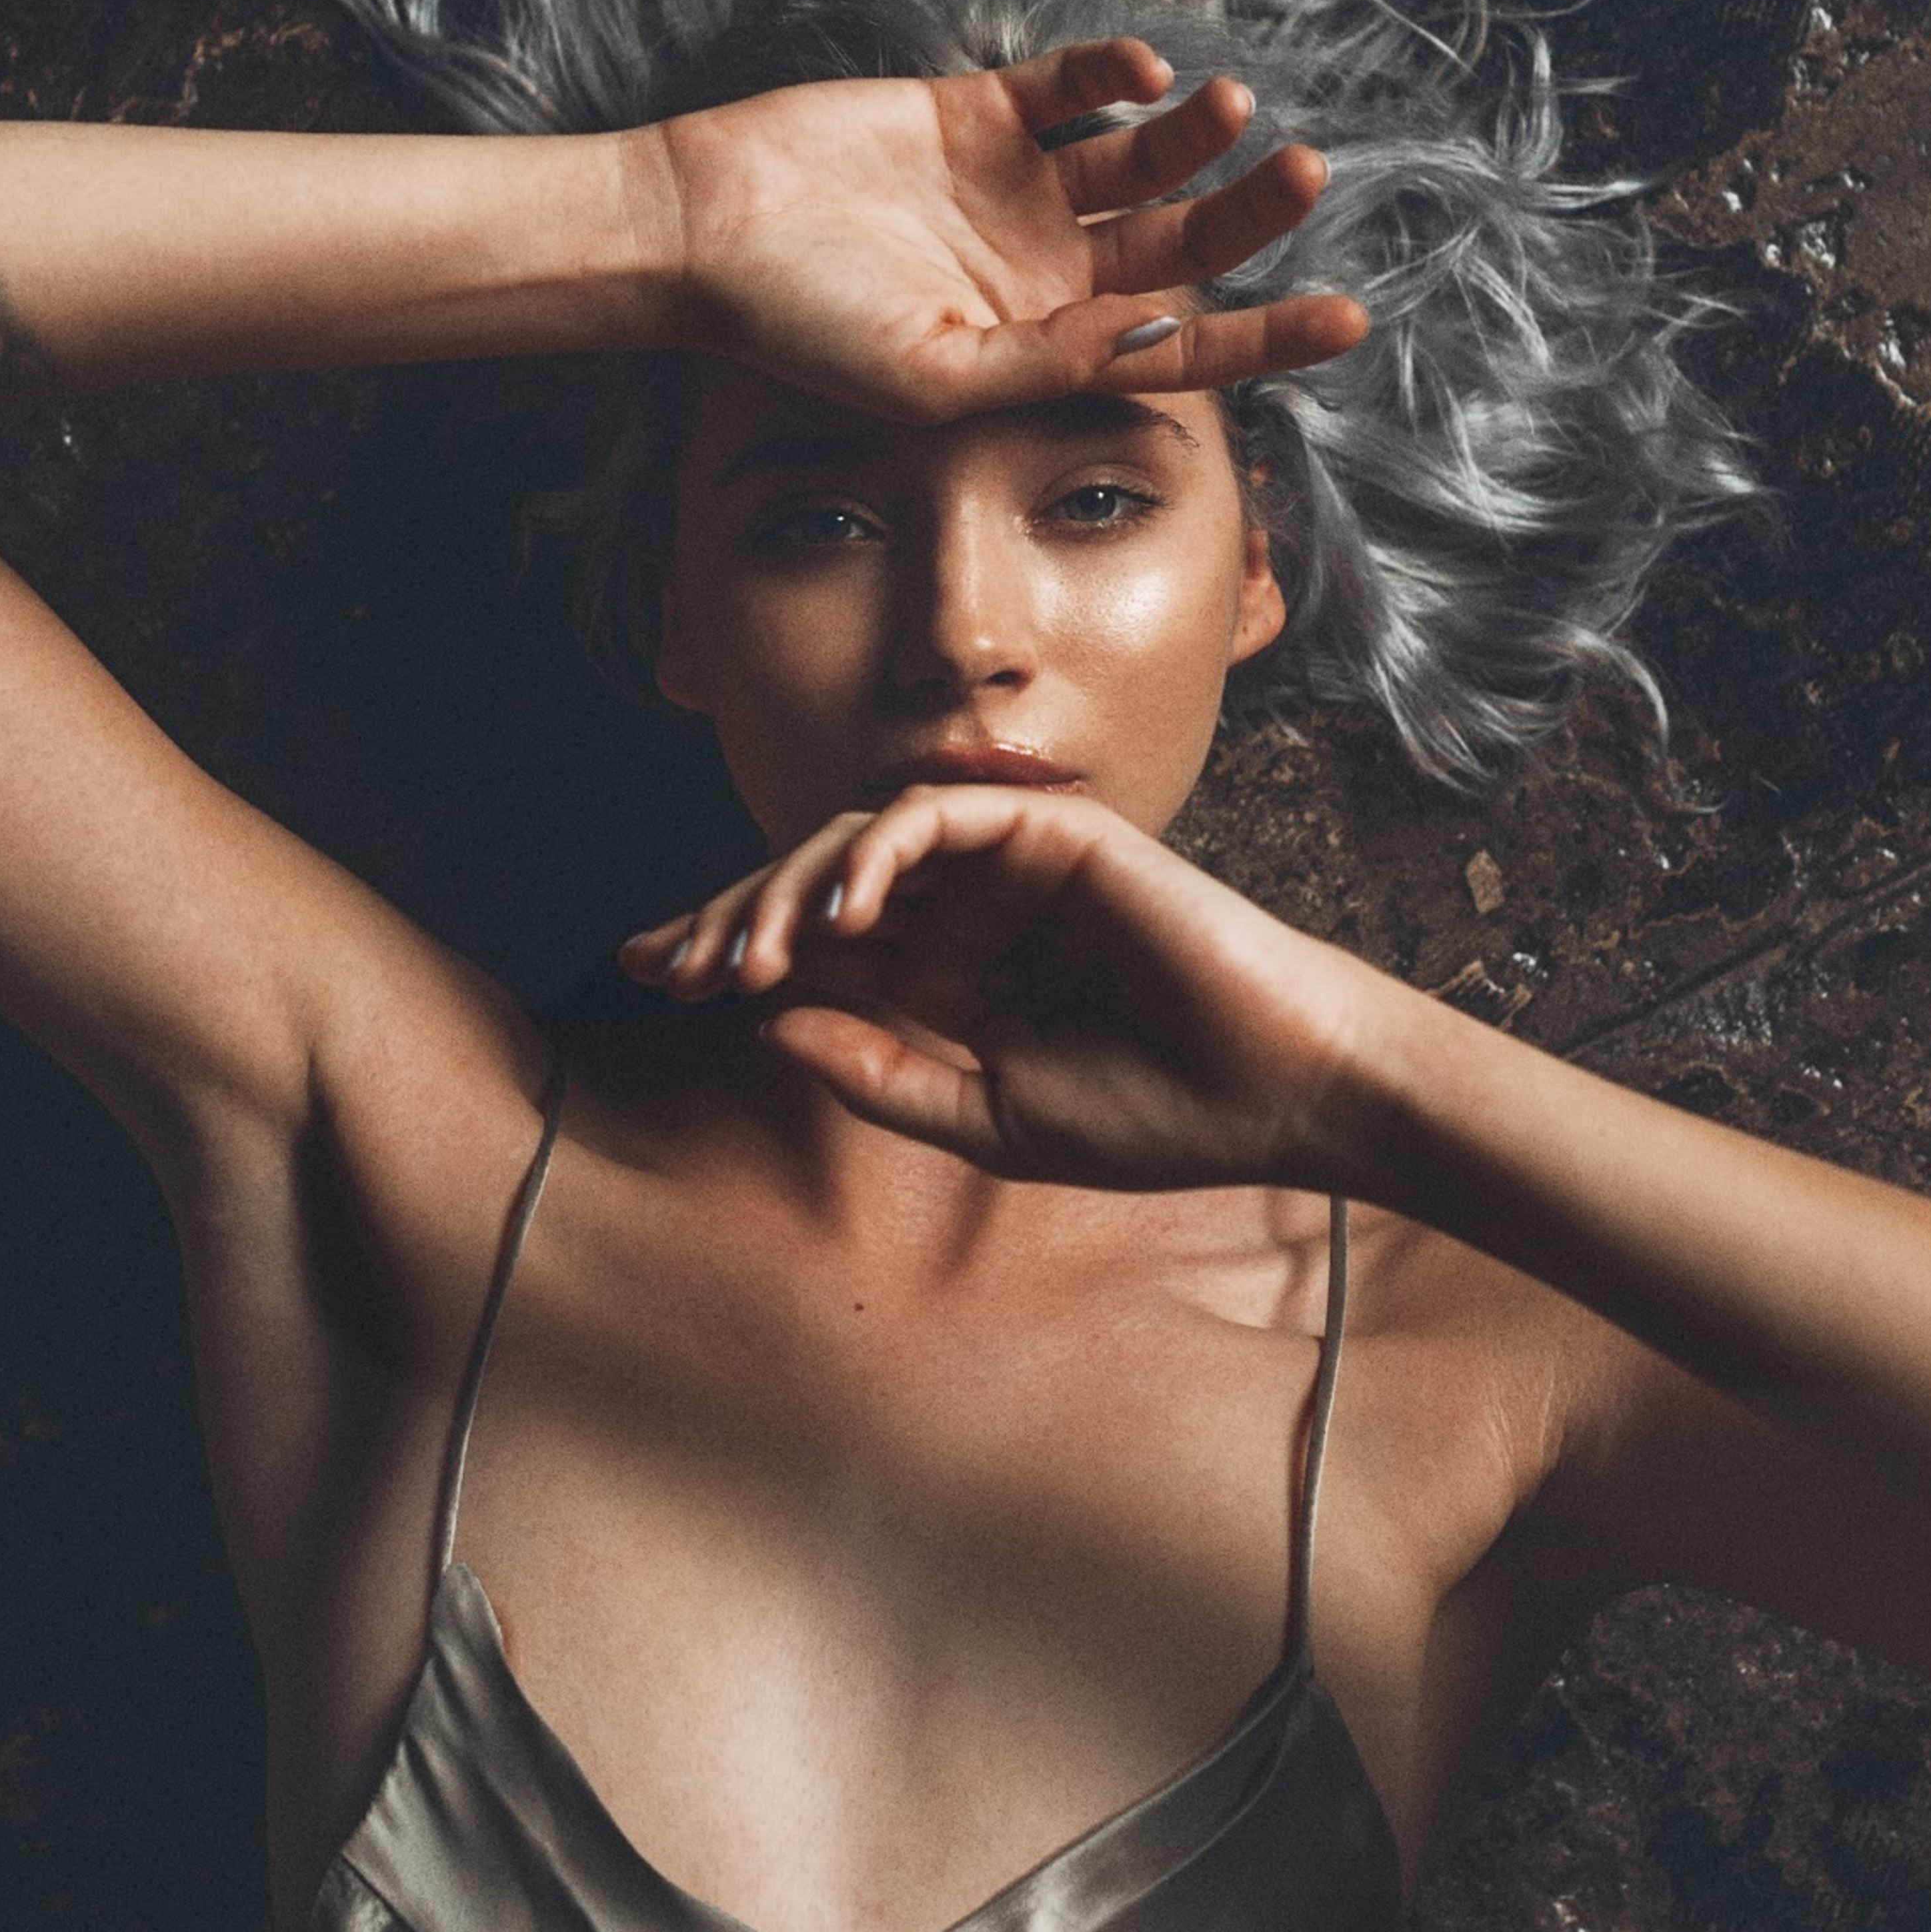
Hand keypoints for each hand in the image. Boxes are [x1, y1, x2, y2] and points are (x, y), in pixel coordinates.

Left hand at [617, 785, 1406, 1194]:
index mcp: (949, 982)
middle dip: (732, 917)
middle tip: (671, 961)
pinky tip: (843, 909)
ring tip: (749, 955)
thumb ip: (877, 1072)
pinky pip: (933, 814)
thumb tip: (765, 1026)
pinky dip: (876, 849)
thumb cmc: (1153, 1117)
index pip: (819, 951)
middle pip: (817, 889)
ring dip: (790, 888)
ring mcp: (1005, 869)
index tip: (658, 976)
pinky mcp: (1048, 830)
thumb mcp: (983, 1117)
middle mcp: (967, 915)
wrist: (1272, 1095)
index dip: (732, 953)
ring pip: (857, 842)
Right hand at [642, 42, 1365, 421]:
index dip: (1267, 335)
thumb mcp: (938, 372)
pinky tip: (1143, 72)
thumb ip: (1054, 359)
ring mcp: (1015, 189)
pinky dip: (1111, 74)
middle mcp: (1044, 271)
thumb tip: (1172, 328)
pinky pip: (1069, 87)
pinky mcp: (977, 112)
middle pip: (1181, 243)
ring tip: (1231, 109)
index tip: (1350, 318)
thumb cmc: (804, 326)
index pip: (1181, 345)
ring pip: (1141, 160)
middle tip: (1306, 174)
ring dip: (1193, 136)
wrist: (706, 230)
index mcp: (1043, 347)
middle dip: (1248, 213)